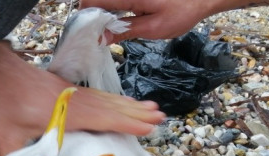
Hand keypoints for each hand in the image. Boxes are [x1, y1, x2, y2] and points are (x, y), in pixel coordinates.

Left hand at [0, 42, 164, 155]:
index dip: (127, 123)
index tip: (150, 126)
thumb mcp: (3, 135)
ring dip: (128, 105)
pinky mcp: (62, 88)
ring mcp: (68, 92)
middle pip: (110, 106)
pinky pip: (95, 96)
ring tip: (150, 109)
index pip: (103, 118)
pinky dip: (112, 100)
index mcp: (62, 112)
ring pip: (104, 99)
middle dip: (136, 114)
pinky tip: (119, 103)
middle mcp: (71, 100)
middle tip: (160, 118)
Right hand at [80, 0, 218, 41]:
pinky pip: (117, 1)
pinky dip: (114, 10)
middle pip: (96, 0)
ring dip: (104, 14)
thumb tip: (102, 38)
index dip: (86, 18)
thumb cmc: (182, 12)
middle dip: (94, 18)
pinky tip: (121, 22)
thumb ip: (125, 31)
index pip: (92, 1)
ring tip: (109, 32)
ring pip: (105, 1)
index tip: (90, 35)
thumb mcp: (154, 28)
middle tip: (100, 37)